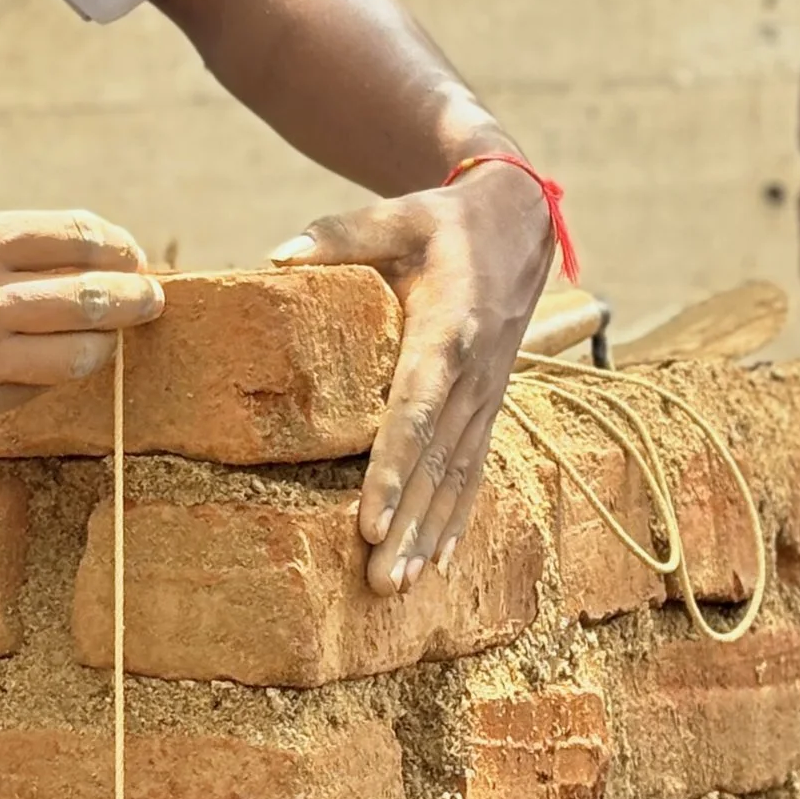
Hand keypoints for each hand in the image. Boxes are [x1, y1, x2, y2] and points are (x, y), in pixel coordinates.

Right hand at [0, 212, 162, 439]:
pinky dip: (48, 376)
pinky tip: (45, 365)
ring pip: (78, 355)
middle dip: (135, 297)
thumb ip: (2, 251)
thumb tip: (85, 262)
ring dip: (105, 344)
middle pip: (91, 298)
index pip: (73, 236)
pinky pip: (34, 391)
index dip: (115, 244)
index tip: (129, 252)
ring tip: (110, 337)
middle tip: (151, 296)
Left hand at [273, 161, 554, 592]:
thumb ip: (340, 236)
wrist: (521, 224)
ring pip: (457, 476)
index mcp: (448, 330)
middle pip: (436, 461)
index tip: (369, 520)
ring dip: (429, 534)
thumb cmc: (445, 222)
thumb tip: (277, 257)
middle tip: (377, 578)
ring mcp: (487, 396)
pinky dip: (456, 517)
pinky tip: (437, 561)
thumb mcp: (398, 214)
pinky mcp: (491, 405)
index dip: (392, 469)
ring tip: (399, 584)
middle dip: (407, 523)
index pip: (416, 410)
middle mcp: (474, 374)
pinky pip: (474, 470)